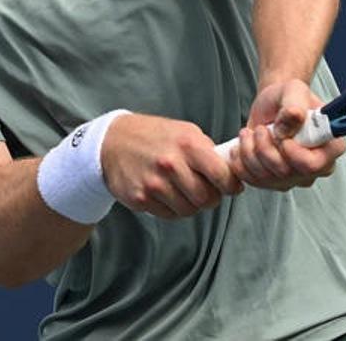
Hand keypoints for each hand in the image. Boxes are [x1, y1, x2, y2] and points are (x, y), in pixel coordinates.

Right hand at [101, 113, 242, 219]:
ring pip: (189, 210)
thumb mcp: (185, 131)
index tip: (232, 187)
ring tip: (184, 190)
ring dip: (191, 204)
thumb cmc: (154, 135)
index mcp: (187, 144)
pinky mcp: (141, 198)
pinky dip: (172, 208)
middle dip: (211, 198)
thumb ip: (207, 151)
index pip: (221, 175)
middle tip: (207, 190)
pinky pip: (169, 215)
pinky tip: (167, 193)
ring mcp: (154, 183)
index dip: (231, 185)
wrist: (113, 141)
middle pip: (206, 199)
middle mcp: (171, 164)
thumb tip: (231, 171)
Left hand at [228, 80, 345, 190]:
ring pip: (266, 178)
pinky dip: (241, 162)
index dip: (295, 155)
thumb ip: (295, 103)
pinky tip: (244, 145)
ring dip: (250, 152)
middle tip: (261, 129)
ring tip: (251, 133)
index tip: (282, 138)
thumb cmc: (287, 98)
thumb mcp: (294, 90)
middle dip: (265, 149)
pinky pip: (253, 181)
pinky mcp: (274, 181)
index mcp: (330, 146)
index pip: (315, 165)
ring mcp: (294, 176)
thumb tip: (293, 117)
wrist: (271, 105)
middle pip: (286, 173)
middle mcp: (315, 166)